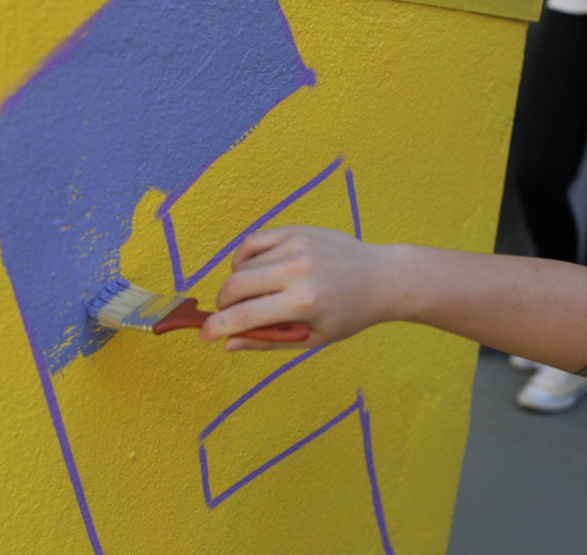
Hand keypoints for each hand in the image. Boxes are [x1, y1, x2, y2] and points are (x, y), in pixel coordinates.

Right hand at [199, 226, 394, 350]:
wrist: (381, 277)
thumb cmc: (348, 314)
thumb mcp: (312, 337)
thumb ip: (268, 340)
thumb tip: (228, 344)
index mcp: (303, 303)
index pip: (244, 316)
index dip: (217, 327)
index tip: (205, 335)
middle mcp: (298, 271)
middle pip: (235, 286)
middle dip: (223, 304)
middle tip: (229, 314)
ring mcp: (297, 246)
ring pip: (241, 265)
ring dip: (236, 284)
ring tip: (252, 295)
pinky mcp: (296, 231)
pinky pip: (253, 243)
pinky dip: (243, 259)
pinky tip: (253, 271)